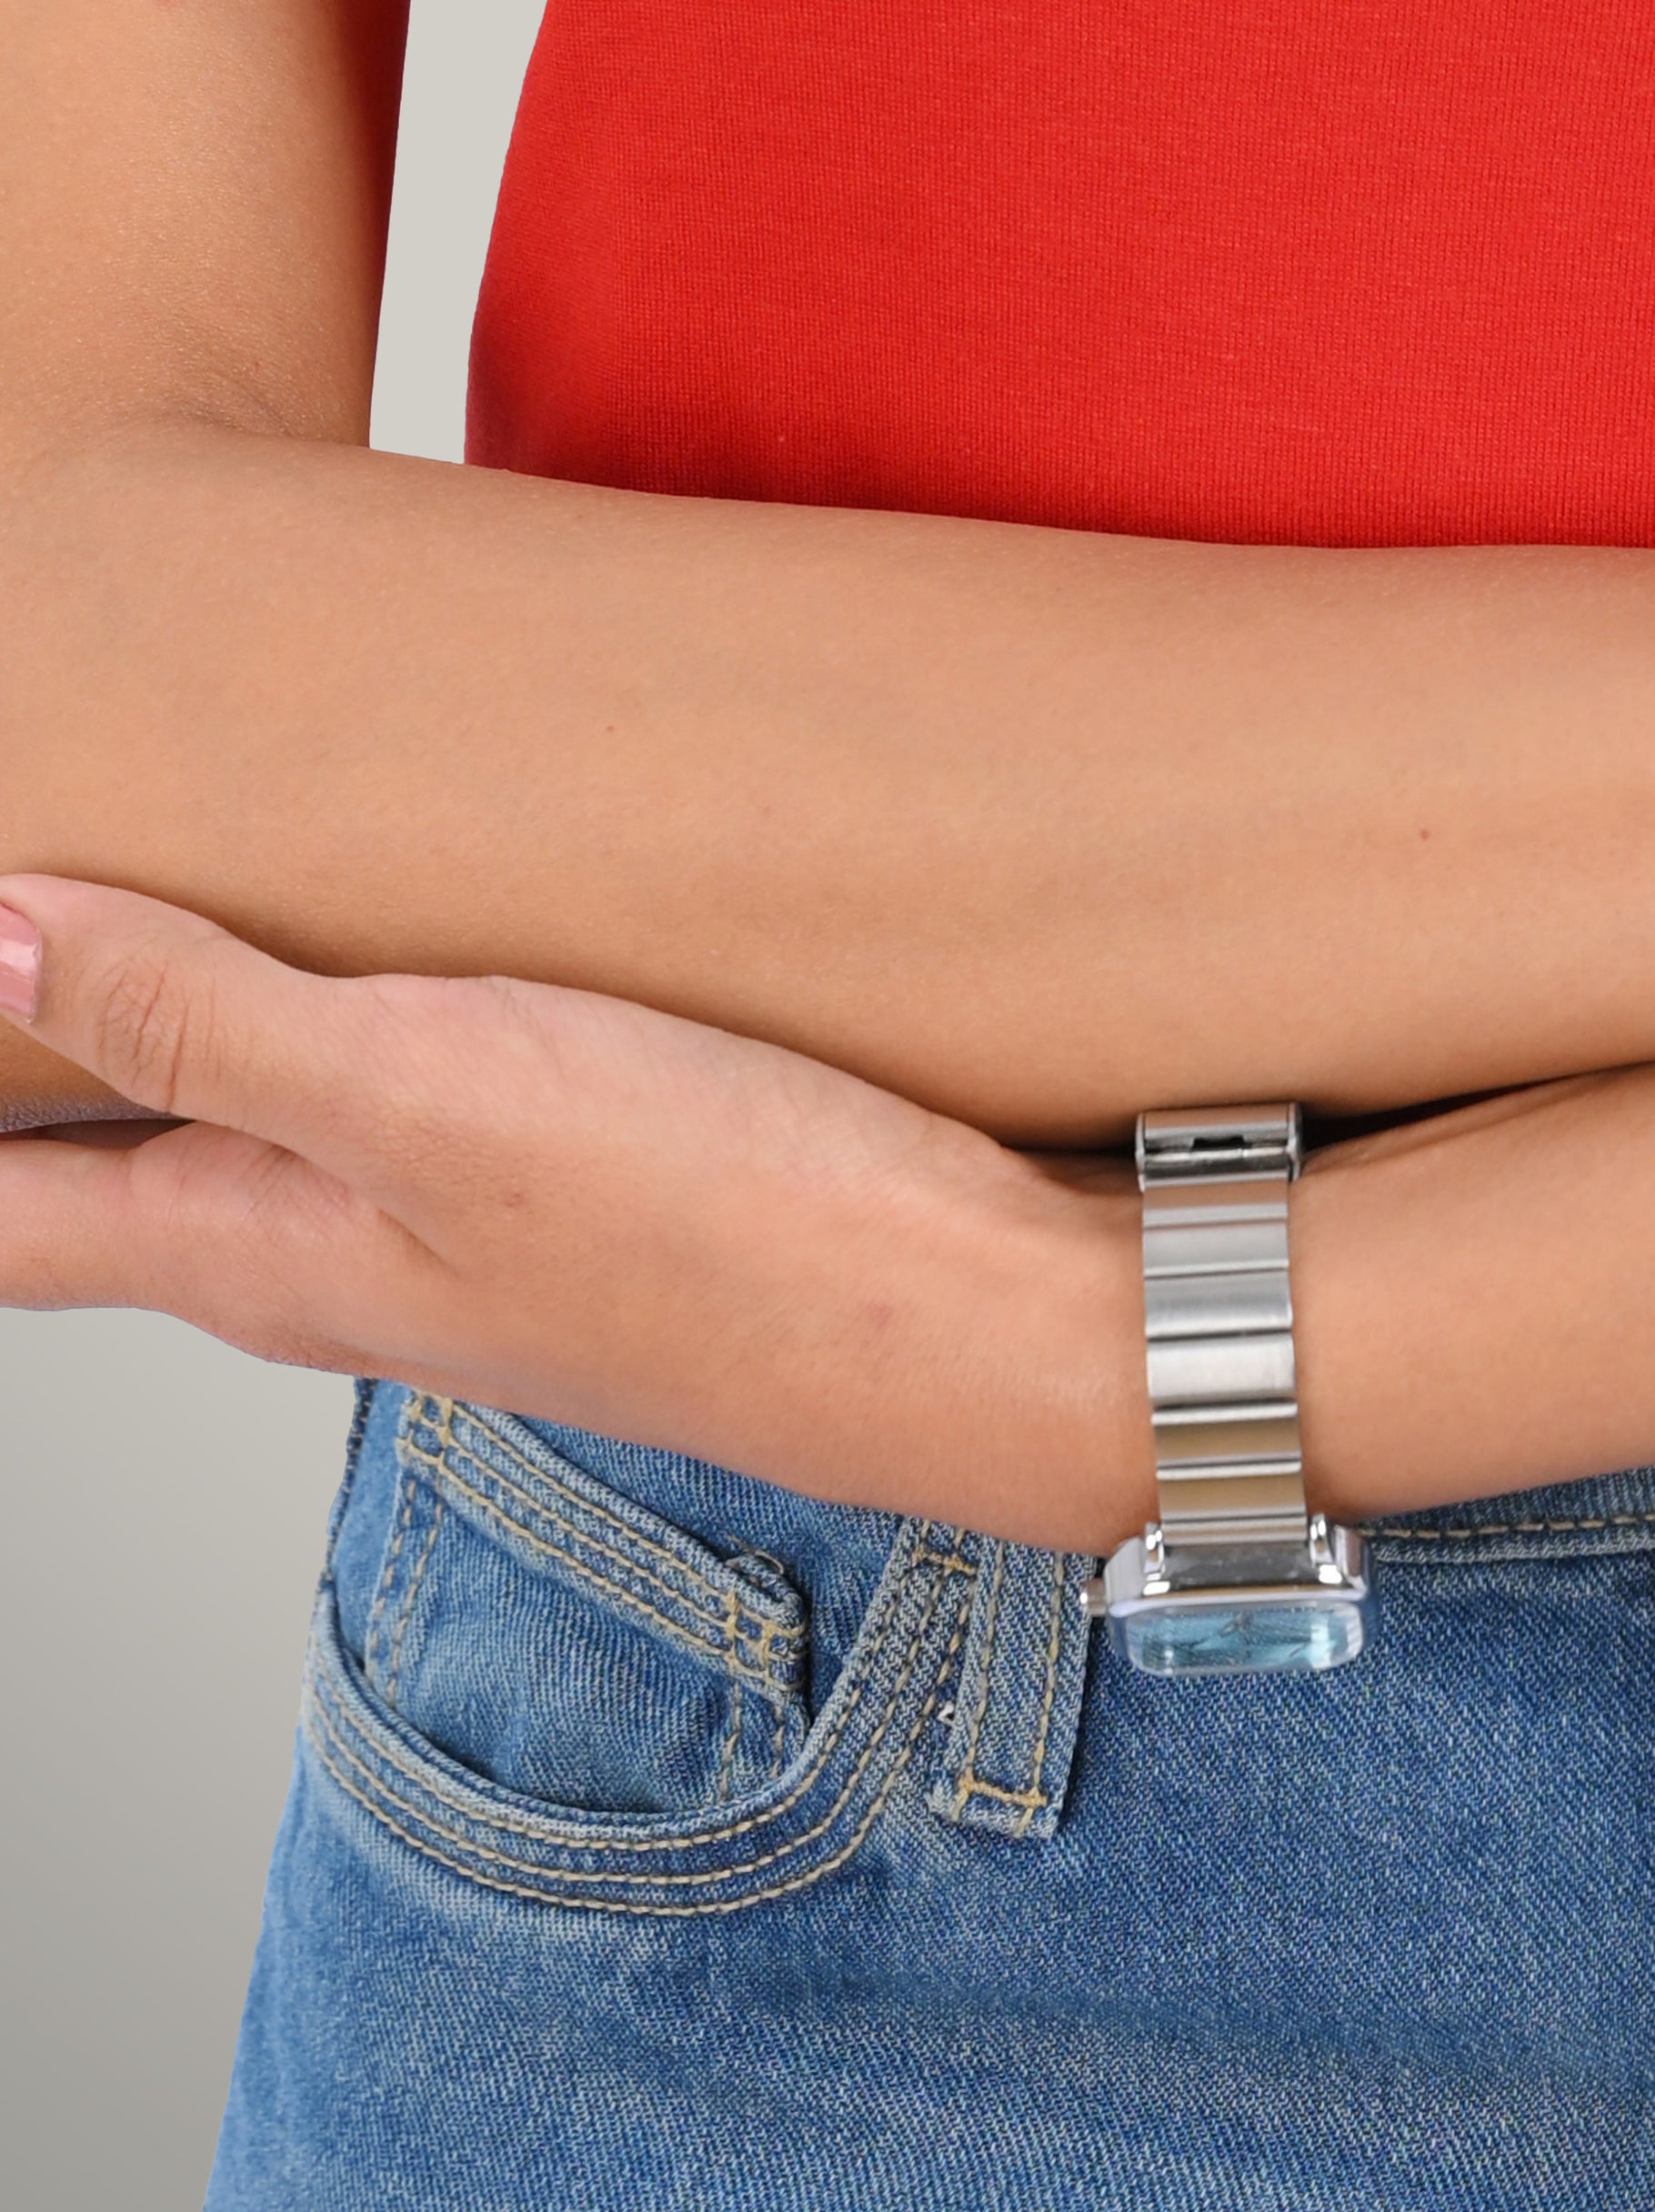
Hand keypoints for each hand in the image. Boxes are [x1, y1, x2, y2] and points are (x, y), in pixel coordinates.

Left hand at [0, 876, 1149, 1549]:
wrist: (986, 1323)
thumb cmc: (732, 1227)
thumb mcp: (435, 1097)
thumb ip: (207, 1018)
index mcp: (258, 1250)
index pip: (3, 1214)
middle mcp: (331, 1260)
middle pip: (98, 1181)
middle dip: (23, 1066)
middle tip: (23, 918)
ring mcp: (454, 1235)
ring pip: (241, 1138)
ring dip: (160, 1041)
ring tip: (130, 901)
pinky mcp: (565, 1193)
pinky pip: (384, 1108)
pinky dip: (318, 1026)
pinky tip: (363, 942)